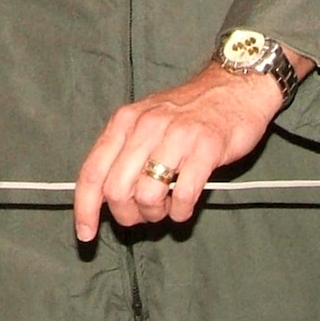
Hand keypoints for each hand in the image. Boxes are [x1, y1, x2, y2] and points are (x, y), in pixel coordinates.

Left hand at [73, 55, 307, 242]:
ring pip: (146, 195)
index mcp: (124, 122)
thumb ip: (123, 154)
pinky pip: (183, 194)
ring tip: (166, 207)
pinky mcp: (206, 148)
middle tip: (143, 216)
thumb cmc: (187, 112)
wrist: (234, 87)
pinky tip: (183, 207)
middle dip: (126, 215)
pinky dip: (181, 212)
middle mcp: (145, 127)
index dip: (85, 208)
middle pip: (116, 190)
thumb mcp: (144, 122)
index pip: (92, 172)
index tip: (85, 234)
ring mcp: (176, 137)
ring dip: (155, 214)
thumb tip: (104, 197)